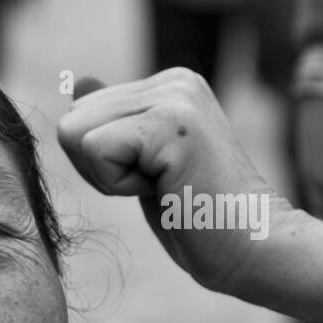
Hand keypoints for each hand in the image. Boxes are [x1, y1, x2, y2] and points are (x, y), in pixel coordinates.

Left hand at [58, 71, 322, 322]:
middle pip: (71, 123)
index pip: (80, 115)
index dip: (101, 163)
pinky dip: (118, 184)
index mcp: (169, 84)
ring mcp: (174, 96)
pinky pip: (95, 150)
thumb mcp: (144, 163)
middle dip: (99, 168)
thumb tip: (78, 85)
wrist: (251, 243)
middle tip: (158, 184)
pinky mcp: (169, 122)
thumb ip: (114, 123)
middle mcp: (173, 79)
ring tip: (164, 184)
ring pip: (76, 134)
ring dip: (108, 177)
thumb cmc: (197, 214)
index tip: (154, 177)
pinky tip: (165, 188)